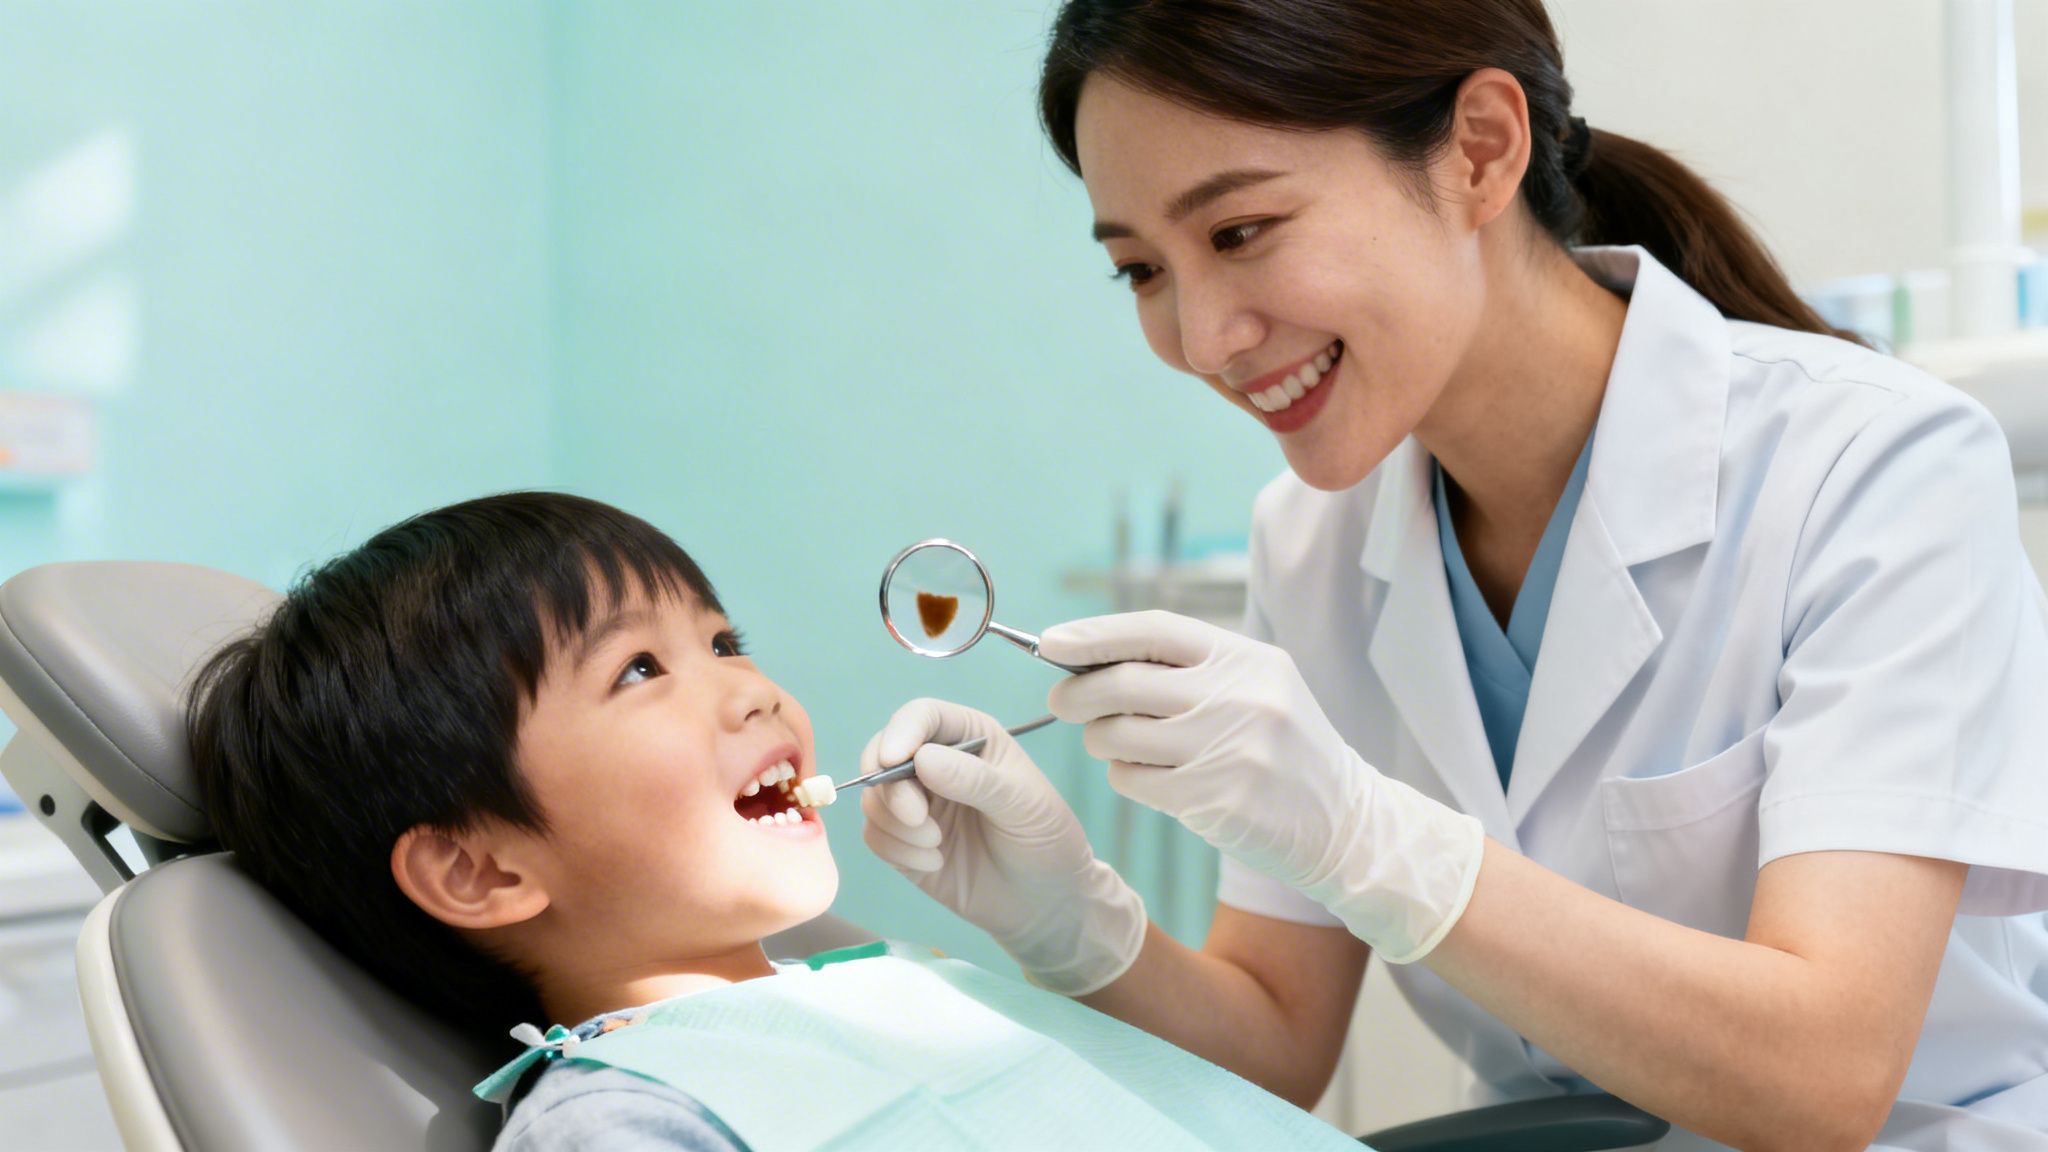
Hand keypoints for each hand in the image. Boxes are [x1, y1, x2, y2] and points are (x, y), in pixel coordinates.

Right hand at [859, 698, 1144, 994]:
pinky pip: (875, 836)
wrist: (1045, 904)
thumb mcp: (1023, 805)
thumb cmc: (1046, 841)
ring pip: (875, 797)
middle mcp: (937, 766)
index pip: (922, 716)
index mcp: (970, 739)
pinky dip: (896, 850)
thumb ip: (975, 780)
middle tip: (917, 817)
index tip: (893, 759)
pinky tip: (934, 863)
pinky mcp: (906, 844)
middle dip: (891, 786)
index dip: (901, 731)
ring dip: (897, 824)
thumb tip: (921, 759)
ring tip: (936, 846)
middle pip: (883, 754)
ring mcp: (919, 805)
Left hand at [1042, 611, 1483, 962]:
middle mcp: (1238, 697)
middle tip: (1060, 701)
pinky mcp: (1213, 801)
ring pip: (1118, 735)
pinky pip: (1133, 781)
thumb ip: (1189, 668)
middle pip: (1124, 683)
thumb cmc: (1285, 749)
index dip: (1094, 634)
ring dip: (1099, 739)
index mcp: (1247, 659)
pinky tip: (1146, 776)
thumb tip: (1092, 656)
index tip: (1051, 643)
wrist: (1345, 823)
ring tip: (1113, 742)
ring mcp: (1227, 750)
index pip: (1153, 630)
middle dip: (1077, 692)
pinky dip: (1125, 777)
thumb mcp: (1258, 687)